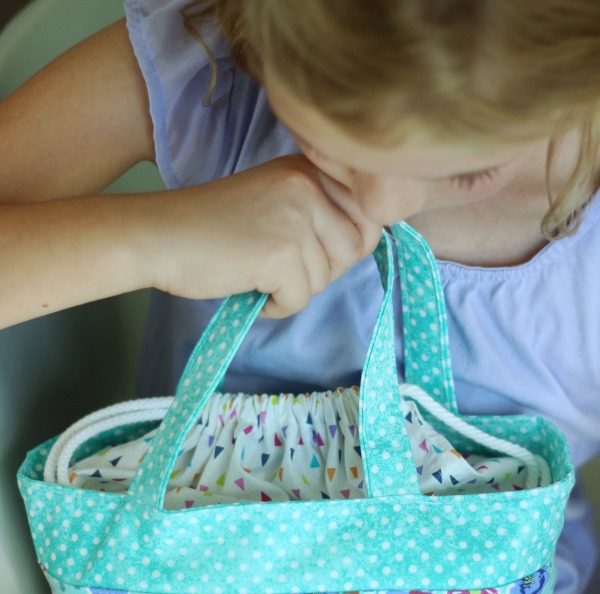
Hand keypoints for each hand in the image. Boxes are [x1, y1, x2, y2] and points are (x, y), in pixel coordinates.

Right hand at [138, 155, 381, 317]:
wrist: (157, 236)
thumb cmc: (211, 228)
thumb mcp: (274, 202)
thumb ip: (319, 213)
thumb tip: (364, 244)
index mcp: (308, 169)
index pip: (367, 217)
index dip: (343, 245)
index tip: (305, 250)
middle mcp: (307, 185)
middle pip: (354, 250)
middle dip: (321, 270)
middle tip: (277, 265)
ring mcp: (295, 218)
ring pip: (326, 279)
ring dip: (292, 289)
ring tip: (255, 272)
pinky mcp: (280, 254)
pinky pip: (299, 300)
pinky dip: (273, 307)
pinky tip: (246, 286)